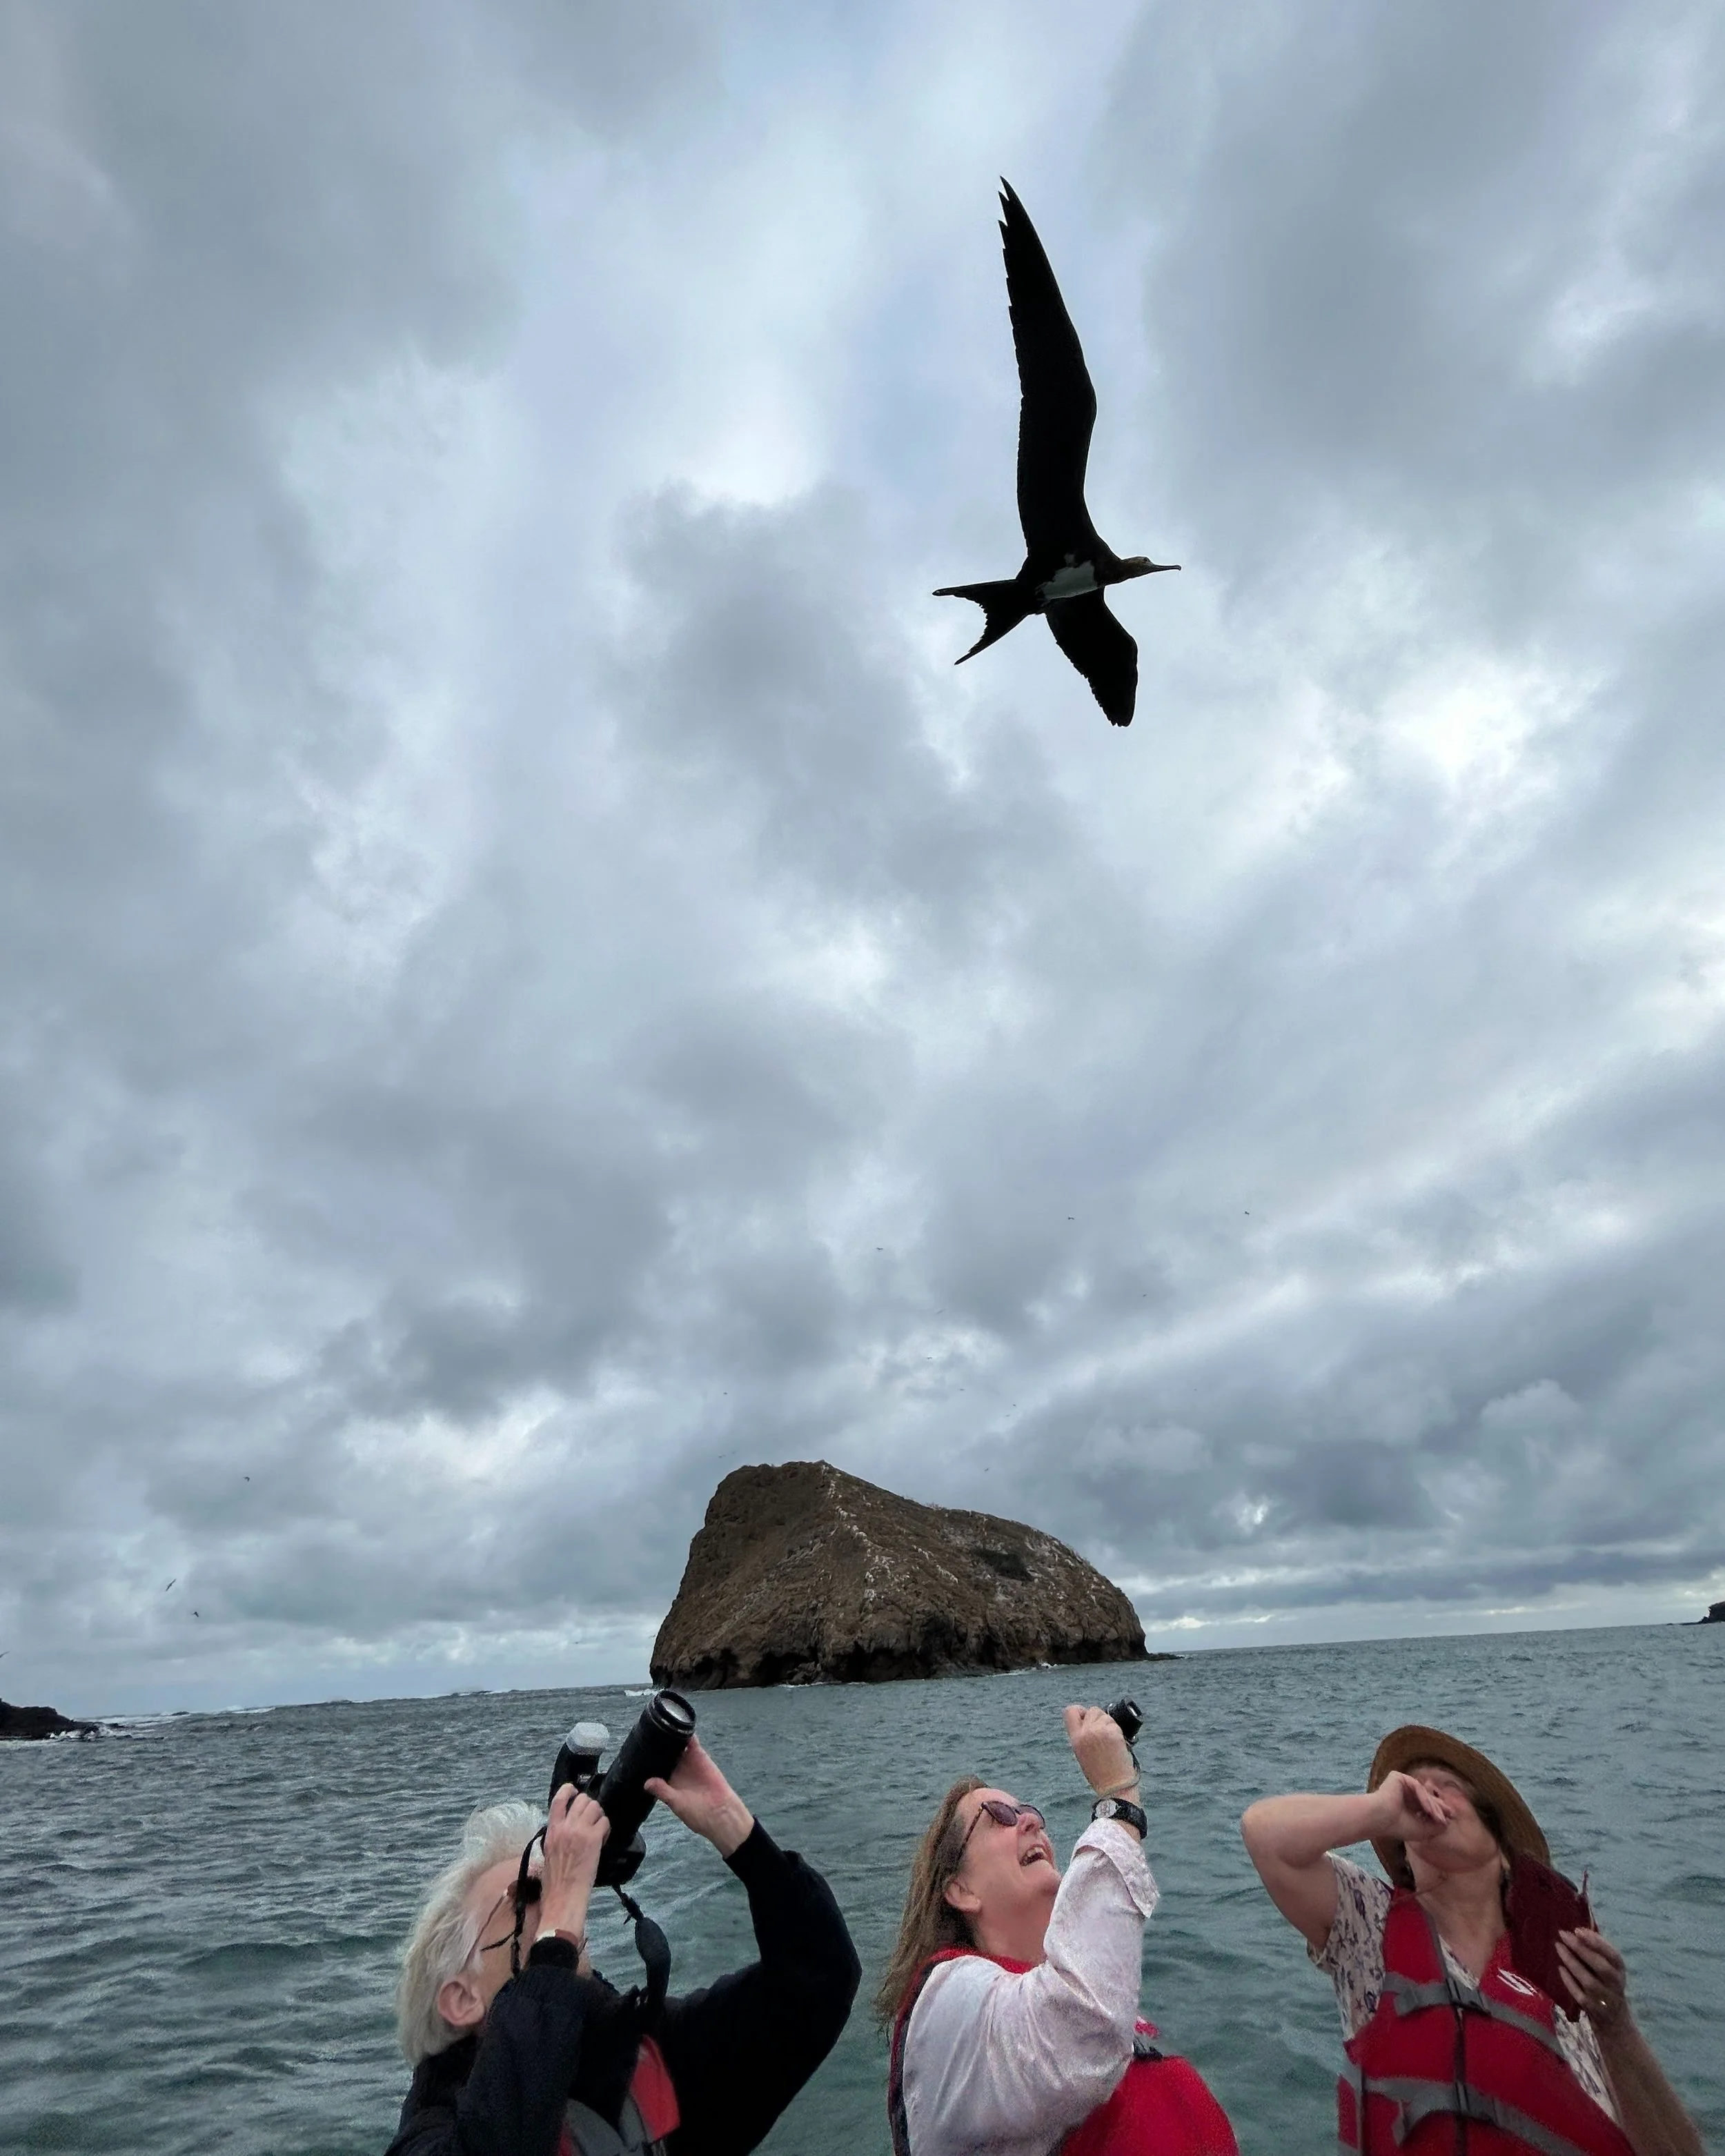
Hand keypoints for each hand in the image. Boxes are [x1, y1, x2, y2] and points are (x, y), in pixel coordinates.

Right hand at [540, 1783, 606, 1938]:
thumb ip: (556, 1838)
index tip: (573, 1789)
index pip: (558, 1800)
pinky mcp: (593, 1839)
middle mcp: (565, 1827)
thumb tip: (564, 1831)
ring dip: (599, 1815)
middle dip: (589, 1805)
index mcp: (551, 1831)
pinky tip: (602, 1840)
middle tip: (592, 1818)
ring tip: (598, 1829)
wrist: (563, 1898)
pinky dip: (606, 1828)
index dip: (568, 1789)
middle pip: (581, 1800)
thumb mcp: (548, 1855)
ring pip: (595, 1807)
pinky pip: (604, 1822)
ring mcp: (579, 1831)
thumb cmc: (554, 1885)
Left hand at [645, 1737, 754, 1857]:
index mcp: (668, 1782)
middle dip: (657, 1746)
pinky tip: (677, 1725)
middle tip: (646, 1734)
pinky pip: (692, 1742)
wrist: (720, 1811)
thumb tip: (645, 1783)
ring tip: (658, 1726)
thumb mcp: (676, 1803)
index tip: (638, 1751)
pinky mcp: (699, 1755)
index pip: (655, 1768)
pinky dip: (686, 1734)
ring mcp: (687, 1762)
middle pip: (664, 1754)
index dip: (648, 1760)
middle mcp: (676, 1770)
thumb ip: (662, 1791)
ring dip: (670, 1737)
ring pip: (676, 1745)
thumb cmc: (697, 1813)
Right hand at [1065, 1704, 1138, 1797]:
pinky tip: (1118, 1744)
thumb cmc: (1100, 1773)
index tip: (1087, 1717)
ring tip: (1111, 1741)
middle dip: (1099, 1718)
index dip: (1080, 1711)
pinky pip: (1115, 1723)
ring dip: (1109, 1723)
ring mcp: (1099, 1732)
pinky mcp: (1113, 1733)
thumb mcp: (1081, 1753)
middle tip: (1104, 1734)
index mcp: (1075, 1739)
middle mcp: (1085, 1733)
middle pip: (1092, 1710)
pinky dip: (1118, 1731)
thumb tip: (1089, 1720)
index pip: (1069, 1711)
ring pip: (1105, 1715)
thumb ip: (1082, 1735)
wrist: (1114, 1786)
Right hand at [1371, 1770, 1449, 1843]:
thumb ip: (1435, 1826)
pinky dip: (1424, 1799)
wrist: (1381, 1818)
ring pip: (1423, 1793)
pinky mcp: (1398, 1777)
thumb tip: (1448, 1823)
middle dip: (1439, 1806)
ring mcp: (1400, 1784)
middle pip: (1426, 1797)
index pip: (1424, 1806)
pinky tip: (1429, 1811)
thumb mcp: (1422, 1829)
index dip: (1438, 1811)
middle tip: (1451, 1813)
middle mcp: (1403, 1794)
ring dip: (1433, 1806)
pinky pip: (1417, 1786)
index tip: (1449, 1819)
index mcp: (1406, 1806)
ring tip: (1440, 1818)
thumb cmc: (1398, 1826)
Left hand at [1556, 1928, 1628, 2030]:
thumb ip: (1599, 1952)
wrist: (1614, 2021)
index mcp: (1620, 1971)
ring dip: (1571, 1962)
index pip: (1613, 1955)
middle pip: (1600, 1966)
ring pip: (1588, 1980)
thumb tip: (1578, 1931)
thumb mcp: (1610, 1969)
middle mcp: (1616, 1985)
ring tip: (1558, 1946)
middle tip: (1563, 1934)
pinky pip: (1578, 1993)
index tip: (1578, 1930)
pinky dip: (1569, 1981)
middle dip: (1581, 1948)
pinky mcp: (1593, 2009)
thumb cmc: (1607, 1986)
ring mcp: (1604, 1998)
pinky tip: (1560, 1968)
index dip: (1596, 1942)